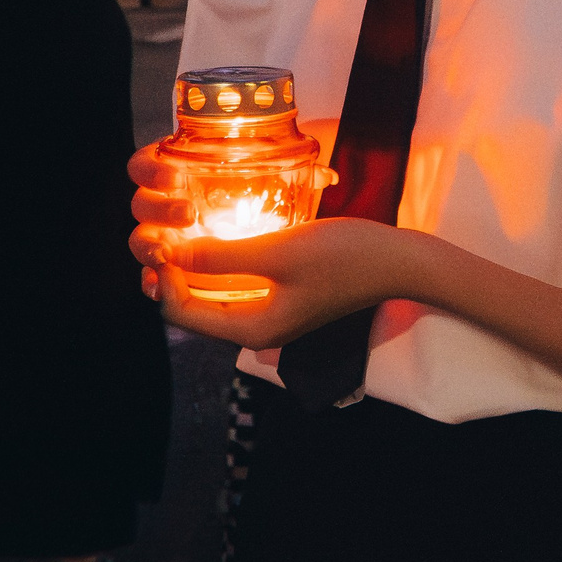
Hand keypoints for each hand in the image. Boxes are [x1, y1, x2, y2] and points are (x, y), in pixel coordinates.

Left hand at [126, 142, 411, 346]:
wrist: (400, 261)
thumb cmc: (344, 257)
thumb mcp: (277, 252)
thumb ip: (220, 257)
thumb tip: (168, 256)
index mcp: (251, 329)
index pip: (181, 313)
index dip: (164, 277)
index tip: (161, 236)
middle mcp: (257, 329)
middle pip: (193, 308)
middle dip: (172, 275)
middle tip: (161, 234)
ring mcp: (273, 314)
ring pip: (214, 296)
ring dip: (193, 270)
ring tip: (181, 232)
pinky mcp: (285, 296)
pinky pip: (238, 286)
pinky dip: (220, 266)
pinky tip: (217, 238)